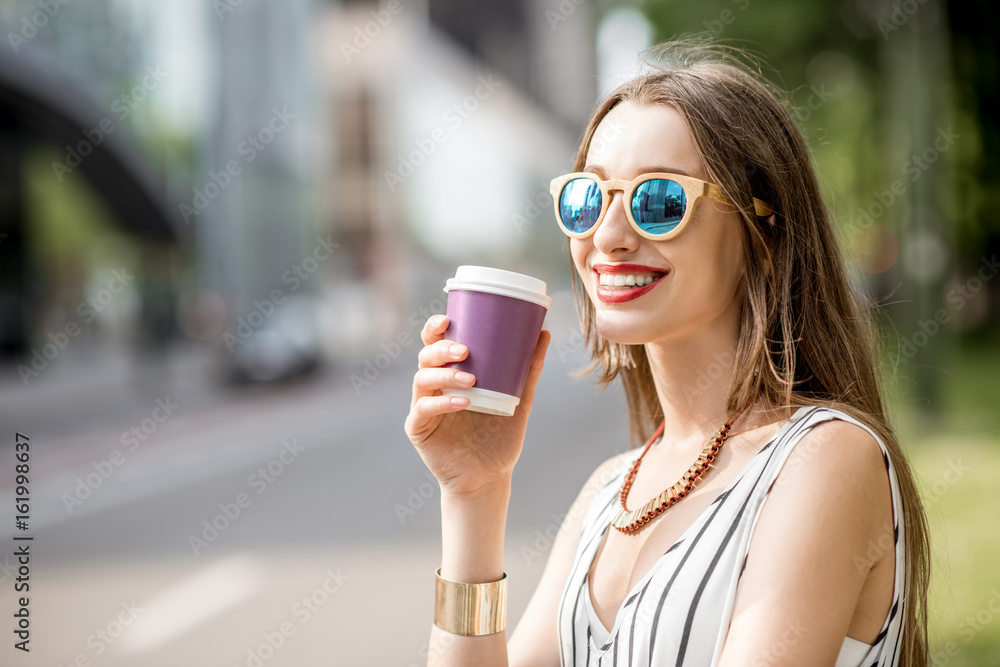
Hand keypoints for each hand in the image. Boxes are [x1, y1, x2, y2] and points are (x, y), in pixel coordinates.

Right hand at [403, 314, 550, 496]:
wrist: (490, 475)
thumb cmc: (499, 436)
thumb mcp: (519, 399)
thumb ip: (528, 369)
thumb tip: (543, 333)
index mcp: (451, 372)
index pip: (436, 342)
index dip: (436, 328)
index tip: (448, 319)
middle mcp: (434, 385)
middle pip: (426, 356)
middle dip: (442, 348)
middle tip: (465, 350)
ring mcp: (424, 406)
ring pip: (422, 379)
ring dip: (444, 374)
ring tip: (470, 379)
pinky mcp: (418, 428)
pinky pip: (422, 409)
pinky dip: (442, 403)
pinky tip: (462, 402)